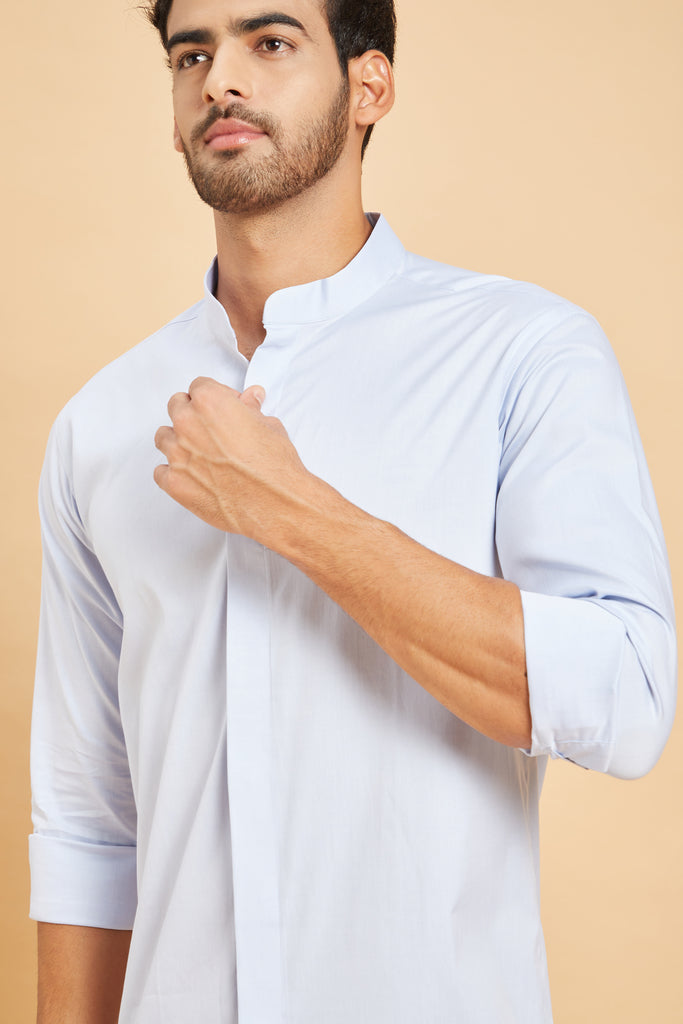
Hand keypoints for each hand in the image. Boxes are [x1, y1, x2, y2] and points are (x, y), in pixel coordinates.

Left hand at [154, 377, 307, 541]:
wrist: (275, 504)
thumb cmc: (274, 467)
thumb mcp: (269, 426)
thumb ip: (251, 410)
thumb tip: (250, 402)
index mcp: (210, 401)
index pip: (199, 387)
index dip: (214, 397)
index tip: (222, 408)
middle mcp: (188, 423)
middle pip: (176, 407)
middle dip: (192, 415)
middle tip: (210, 430)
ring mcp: (177, 453)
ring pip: (164, 437)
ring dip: (178, 442)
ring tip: (200, 454)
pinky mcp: (174, 482)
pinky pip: (161, 471)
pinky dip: (174, 473)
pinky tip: (192, 476)